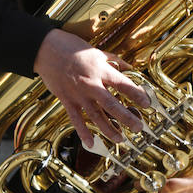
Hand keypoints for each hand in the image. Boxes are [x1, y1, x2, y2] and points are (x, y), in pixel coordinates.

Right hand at [33, 28, 149, 147]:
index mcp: (100, 70)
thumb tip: (129, 69)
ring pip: (95, 116)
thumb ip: (114, 61)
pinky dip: (83, 133)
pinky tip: (91, 144)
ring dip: (109, 129)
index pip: (123, 84)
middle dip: (126, 118)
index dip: (136, 94)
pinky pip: (76, 119)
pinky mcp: (66, 100)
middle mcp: (90, 84)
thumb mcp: (97, 51)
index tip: (147, 104)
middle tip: (138, 127)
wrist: (46, 49)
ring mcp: (77, 94)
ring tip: (120, 139)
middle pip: (112, 104)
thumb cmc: (72, 47)